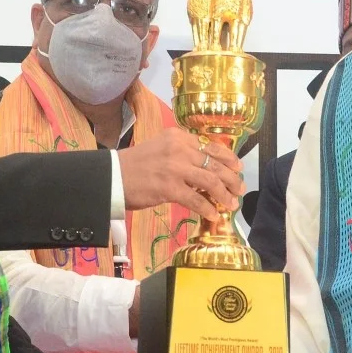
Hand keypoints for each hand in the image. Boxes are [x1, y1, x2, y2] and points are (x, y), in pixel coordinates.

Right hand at [118, 128, 244, 221]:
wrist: (112, 176)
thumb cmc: (136, 165)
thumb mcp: (162, 148)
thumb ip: (183, 154)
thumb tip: (206, 170)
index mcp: (179, 137)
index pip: (211, 146)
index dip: (229, 159)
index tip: (238, 168)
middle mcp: (179, 149)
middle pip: (215, 165)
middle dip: (232, 180)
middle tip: (239, 190)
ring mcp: (175, 168)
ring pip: (210, 182)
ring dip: (224, 195)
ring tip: (231, 204)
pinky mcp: (169, 187)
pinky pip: (196, 200)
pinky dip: (208, 208)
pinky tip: (213, 215)